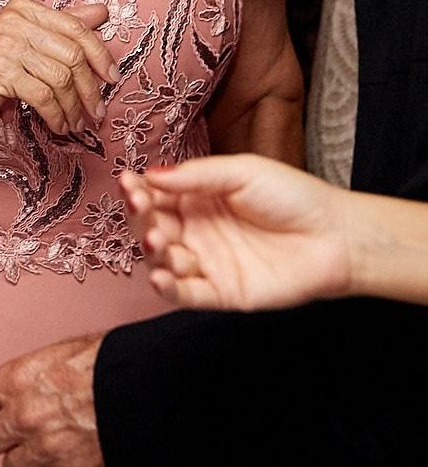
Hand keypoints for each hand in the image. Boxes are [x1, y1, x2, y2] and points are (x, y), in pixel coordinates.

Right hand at [0, 0, 115, 135]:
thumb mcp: (28, 42)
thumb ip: (63, 26)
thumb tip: (102, 12)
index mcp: (24, 9)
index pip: (76, 29)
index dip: (101, 55)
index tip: (112, 78)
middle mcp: (14, 22)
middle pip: (72, 55)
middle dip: (89, 89)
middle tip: (96, 110)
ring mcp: (4, 46)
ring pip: (60, 78)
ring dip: (73, 107)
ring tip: (76, 122)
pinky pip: (43, 96)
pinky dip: (56, 115)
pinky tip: (58, 125)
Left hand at [0, 333, 104, 465]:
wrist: (149, 393)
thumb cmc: (115, 364)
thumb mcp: (66, 352)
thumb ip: (37, 372)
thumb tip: (35, 378)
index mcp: (16, 381)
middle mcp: (23, 418)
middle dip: (2, 434)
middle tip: (20, 428)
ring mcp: (45, 450)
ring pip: (13, 465)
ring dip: (27, 456)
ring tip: (49, 443)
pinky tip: (70, 455)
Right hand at [119, 155, 350, 310]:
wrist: (338, 237)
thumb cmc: (294, 197)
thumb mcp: (242, 172)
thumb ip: (196, 175)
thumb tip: (149, 174)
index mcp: (197, 200)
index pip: (155, 196)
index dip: (137, 190)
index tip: (129, 182)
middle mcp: (196, 231)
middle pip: (151, 226)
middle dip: (139, 217)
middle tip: (140, 206)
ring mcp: (207, 263)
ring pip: (163, 261)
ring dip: (151, 251)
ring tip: (156, 240)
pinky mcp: (222, 293)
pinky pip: (186, 295)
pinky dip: (168, 288)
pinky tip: (160, 276)